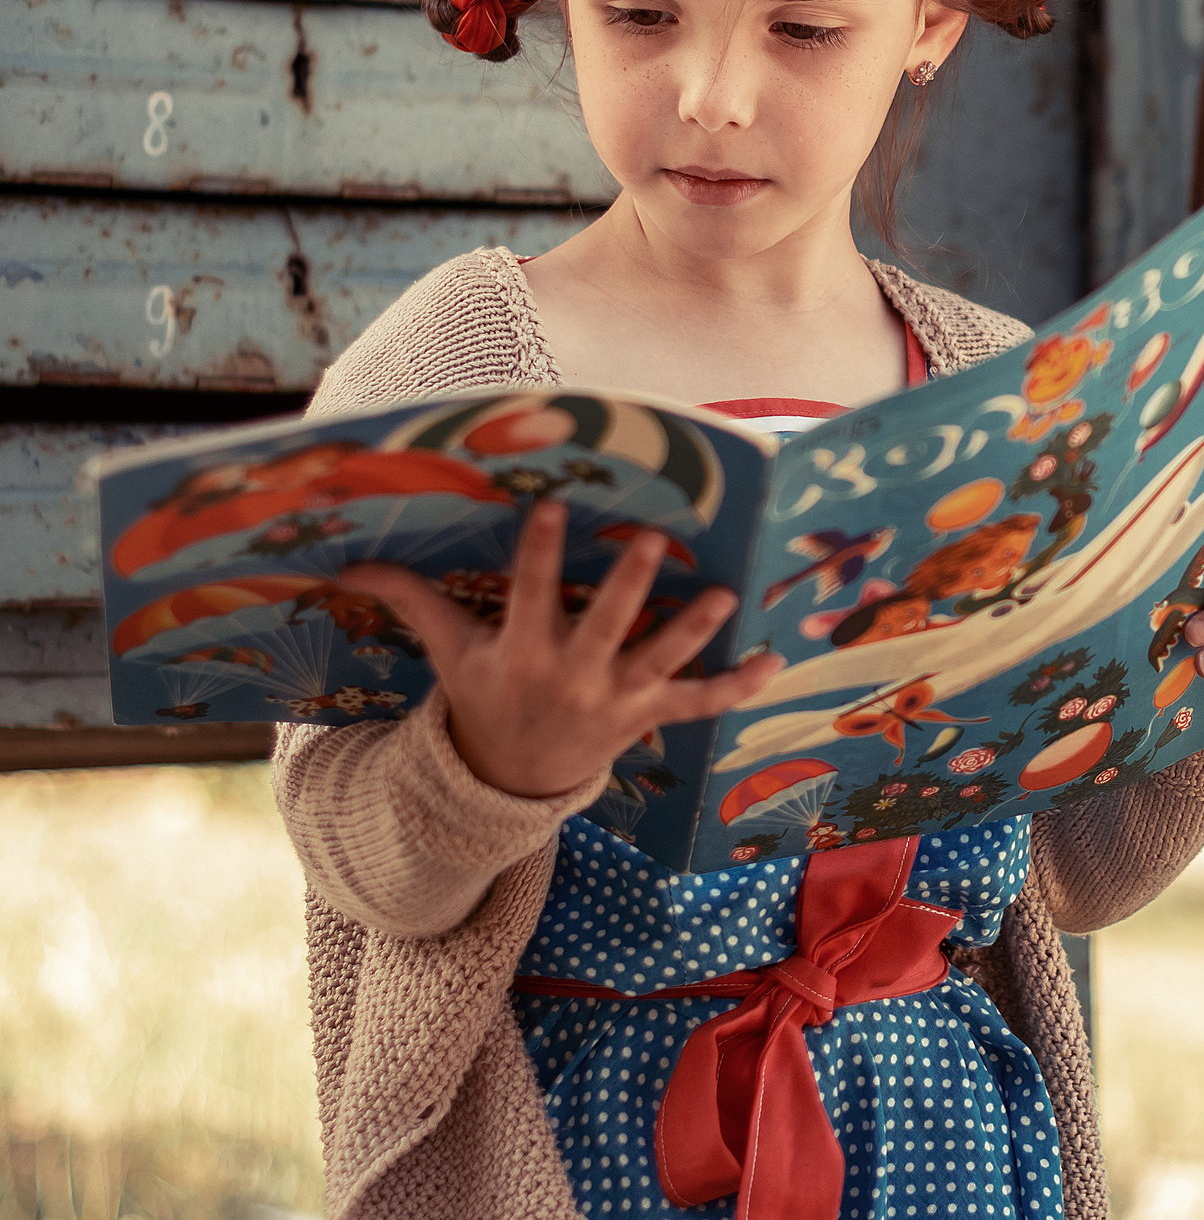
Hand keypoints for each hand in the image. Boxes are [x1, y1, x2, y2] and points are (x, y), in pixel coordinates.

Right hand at [340, 500, 780, 799]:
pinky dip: (737, 686)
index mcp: (522, 653)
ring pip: (662, 660)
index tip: (553, 506)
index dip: (541, 552)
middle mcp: (573, 676)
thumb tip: (348, 564)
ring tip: (722, 595)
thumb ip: (411, 599)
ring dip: (693, 629)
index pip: (531, 594)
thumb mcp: (448, 652)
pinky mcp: (648, 715)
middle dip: (629, 585)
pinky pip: (700, 703)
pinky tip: (773, 660)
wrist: (508, 781)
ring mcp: (616, 698)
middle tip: (654, 540)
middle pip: (606, 625)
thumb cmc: (483, 699)